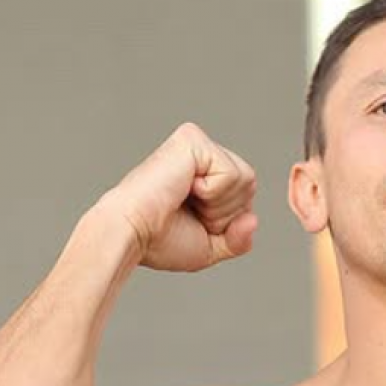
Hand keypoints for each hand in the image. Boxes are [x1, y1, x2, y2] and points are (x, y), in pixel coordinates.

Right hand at [106, 123, 258, 271]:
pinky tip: (186, 189)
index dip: (227, 221)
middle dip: (225, 213)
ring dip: (219, 205)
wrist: (131, 234)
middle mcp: (202, 156)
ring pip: (245, 179)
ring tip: (186, 200)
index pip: (246, 197)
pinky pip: (232, 173)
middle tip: (189, 212)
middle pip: (249, 186)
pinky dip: (214, 193)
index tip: (193, 222)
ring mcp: (197, 145)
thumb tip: (253, 220)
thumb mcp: (210, 247)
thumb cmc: (158, 240)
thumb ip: (238, 239)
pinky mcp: (192, 139)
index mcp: (205, 177)